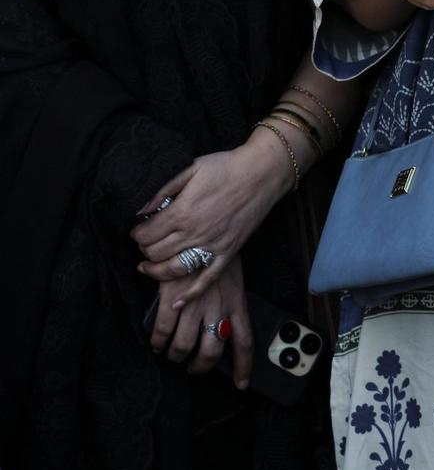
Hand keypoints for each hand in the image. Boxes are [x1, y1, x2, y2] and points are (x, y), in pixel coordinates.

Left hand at [132, 138, 287, 305]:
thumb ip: (162, 190)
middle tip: (146, 242)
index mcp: (181, 212)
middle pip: (155, 254)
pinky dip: (191, 294)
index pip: (144, 235)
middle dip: (144, 250)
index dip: (136, 234)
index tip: (138, 229)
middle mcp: (194, 233)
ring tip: (148, 267)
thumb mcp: (189, 169)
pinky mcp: (228, 252)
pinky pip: (207, 279)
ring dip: (156, 271)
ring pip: (174, 270)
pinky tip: (177, 302)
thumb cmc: (226, 167)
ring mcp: (212, 246)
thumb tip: (141, 209)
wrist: (261, 174)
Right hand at [149, 255, 252, 387]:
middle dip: (200, 365)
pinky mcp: (172, 299)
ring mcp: (195, 305)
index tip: (241, 384)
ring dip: (177, 355)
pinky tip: (156, 344)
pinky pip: (163, 331)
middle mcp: (218, 308)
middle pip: (212, 351)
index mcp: (237, 303)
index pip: (245, 342)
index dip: (243, 367)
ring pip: (185, 346)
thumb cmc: (217, 252)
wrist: (198, 231)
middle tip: (193, 367)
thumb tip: (222, 320)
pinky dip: (158, 342)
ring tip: (172, 355)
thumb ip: (229, 300)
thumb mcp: (233, 277)